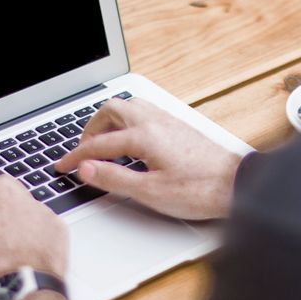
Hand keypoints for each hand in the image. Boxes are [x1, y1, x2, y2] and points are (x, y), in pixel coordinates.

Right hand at [55, 98, 242, 219]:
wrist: (236, 185)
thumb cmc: (199, 190)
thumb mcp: (150, 192)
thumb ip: (114, 179)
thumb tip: (86, 169)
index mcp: (144, 136)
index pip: (99, 144)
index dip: (76, 156)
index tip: (63, 166)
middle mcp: (155, 121)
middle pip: (111, 110)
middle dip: (91, 129)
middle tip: (82, 151)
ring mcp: (168, 121)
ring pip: (129, 107)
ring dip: (109, 121)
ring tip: (102, 143)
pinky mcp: (178, 126)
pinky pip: (144, 112)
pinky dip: (127, 121)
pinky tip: (129, 139)